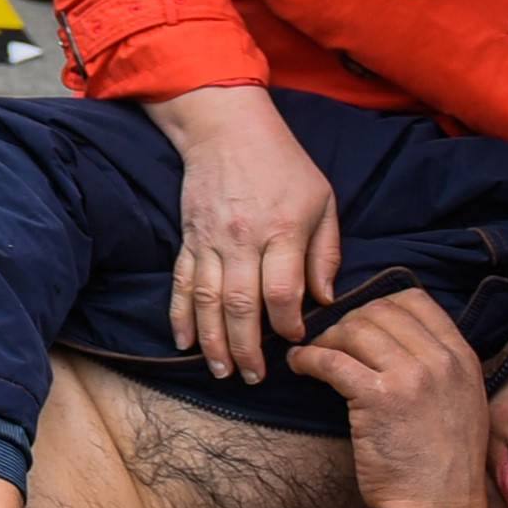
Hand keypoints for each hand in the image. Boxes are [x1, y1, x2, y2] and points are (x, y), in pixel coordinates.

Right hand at [153, 83, 341, 381]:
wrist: (226, 129)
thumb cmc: (282, 163)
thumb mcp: (322, 199)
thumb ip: (326, 251)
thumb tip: (326, 299)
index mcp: (283, 230)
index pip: (283, 290)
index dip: (289, 323)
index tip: (295, 340)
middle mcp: (243, 239)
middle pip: (242, 305)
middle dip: (247, 349)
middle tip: (254, 378)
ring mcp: (210, 241)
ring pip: (208, 301)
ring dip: (213, 342)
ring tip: (222, 372)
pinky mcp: (189, 239)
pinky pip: (182, 283)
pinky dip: (181, 315)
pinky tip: (184, 343)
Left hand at [287, 288, 494, 507]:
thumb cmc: (442, 462)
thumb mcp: (460, 402)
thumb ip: (436, 365)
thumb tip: (391, 335)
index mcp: (462, 358)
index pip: (415, 300)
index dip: (379, 305)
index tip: (360, 323)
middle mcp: (441, 361)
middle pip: (379, 310)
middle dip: (348, 322)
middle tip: (332, 343)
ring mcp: (412, 377)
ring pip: (354, 329)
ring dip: (326, 339)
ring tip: (314, 356)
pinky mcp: (379, 398)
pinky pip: (332, 360)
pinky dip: (309, 358)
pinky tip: (301, 366)